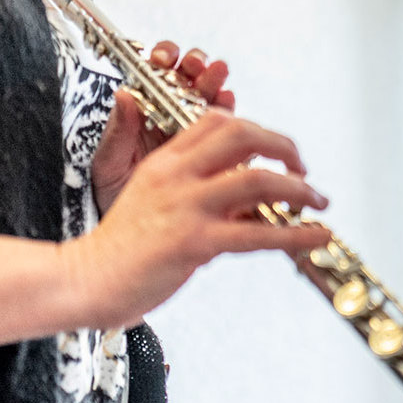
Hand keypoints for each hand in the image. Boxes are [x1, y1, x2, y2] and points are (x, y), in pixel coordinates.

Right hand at [67, 108, 328, 327]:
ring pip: (259, 180)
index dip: (255, 130)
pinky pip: (258, 234)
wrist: (84, 280)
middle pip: (243, 135)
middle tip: (303, 170)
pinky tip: (317, 236)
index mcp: (164, 162)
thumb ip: (192, 190)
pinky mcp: (194, 242)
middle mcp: (177, 175)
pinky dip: (297, 234)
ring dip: (300, 190)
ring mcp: (187, 206)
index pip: (217, 122)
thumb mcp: (150, 200)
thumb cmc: (119, 249)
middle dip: (284, 147)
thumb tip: (244, 200)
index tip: (275, 152)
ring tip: (319, 203)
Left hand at [92, 42, 235, 213]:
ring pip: (213, 102)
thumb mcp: (109, 166)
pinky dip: (235, 121)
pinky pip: (232, 137)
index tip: (165, 58)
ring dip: (217, 87)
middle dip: (196, 68)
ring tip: (220, 81)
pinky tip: (232, 108)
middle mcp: (172, 121)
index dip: (165, 59)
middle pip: (190, 82)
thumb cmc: (114, 202)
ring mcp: (197, 139)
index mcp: (144, 116)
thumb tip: (124, 93)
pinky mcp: (218, 161)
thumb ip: (119, 132)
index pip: (157, 77)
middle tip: (197, 66)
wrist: (130, 246)